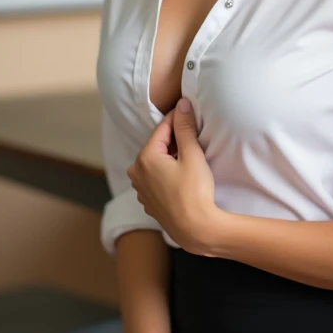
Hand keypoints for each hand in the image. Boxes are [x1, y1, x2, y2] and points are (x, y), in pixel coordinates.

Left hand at [126, 97, 224, 254]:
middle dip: (173, 140)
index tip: (188, 110)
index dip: (177, 118)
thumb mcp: (192, 155)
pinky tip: (181, 178)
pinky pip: (155, 179)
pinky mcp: (147, 202)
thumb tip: (181, 103)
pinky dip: (165, 174)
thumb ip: (185, 128)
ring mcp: (140, 189)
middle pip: (157, 146)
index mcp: (145, 158)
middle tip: (192, 136)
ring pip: (154, 163)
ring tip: (188, 158)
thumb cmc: (195, 191)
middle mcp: (136, 172)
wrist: (195, 229)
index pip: (162, 129)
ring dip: (169, 158)